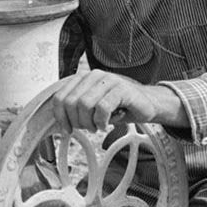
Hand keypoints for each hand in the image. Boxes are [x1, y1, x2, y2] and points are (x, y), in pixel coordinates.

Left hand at [50, 70, 183, 132]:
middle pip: (71, 102)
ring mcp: (108, 80)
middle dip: (76, 121)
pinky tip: (106, 125)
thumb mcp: (93, 106)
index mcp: (83, 78)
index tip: (67, 130)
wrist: (146, 104)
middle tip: (87, 129)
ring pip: (85, 104)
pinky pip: (103, 107)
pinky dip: (101, 121)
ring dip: (89, 122)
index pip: (60, 97)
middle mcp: (94, 76)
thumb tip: (60, 122)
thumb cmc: (119, 106)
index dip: (60, 117)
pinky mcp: (122, 89)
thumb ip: (77, 108)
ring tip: (97, 127)